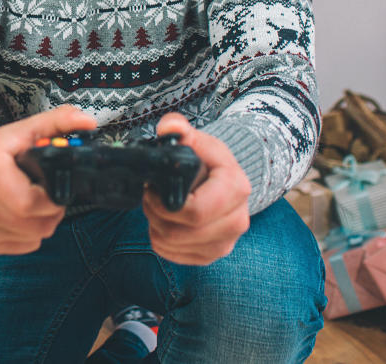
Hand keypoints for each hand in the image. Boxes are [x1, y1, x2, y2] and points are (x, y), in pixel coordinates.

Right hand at [0, 105, 96, 253]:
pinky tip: (20, 214)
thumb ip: (59, 122)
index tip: (53, 186)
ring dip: (41, 223)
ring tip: (33, 202)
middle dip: (51, 212)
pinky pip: (22, 246)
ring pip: (32, 238)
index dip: (52, 198)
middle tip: (47, 195)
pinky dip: (28, 234)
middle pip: (36, 225)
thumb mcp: (26, 129)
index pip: (30, 202)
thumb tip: (88, 122)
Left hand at [144, 113, 250, 264]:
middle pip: (182, 233)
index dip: (165, 205)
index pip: (196, 211)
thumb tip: (168, 128)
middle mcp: (237, 220)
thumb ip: (178, 128)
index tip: (152, 190)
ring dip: (156, 228)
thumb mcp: (197, 140)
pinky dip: (162, 242)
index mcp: (236, 189)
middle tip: (149, 198)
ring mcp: (226, 242)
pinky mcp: (212, 255)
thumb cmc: (209, 161)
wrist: (225, 181)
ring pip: (176, 245)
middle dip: (156, 215)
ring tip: (156, 208)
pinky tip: (164, 223)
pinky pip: (175, 256)